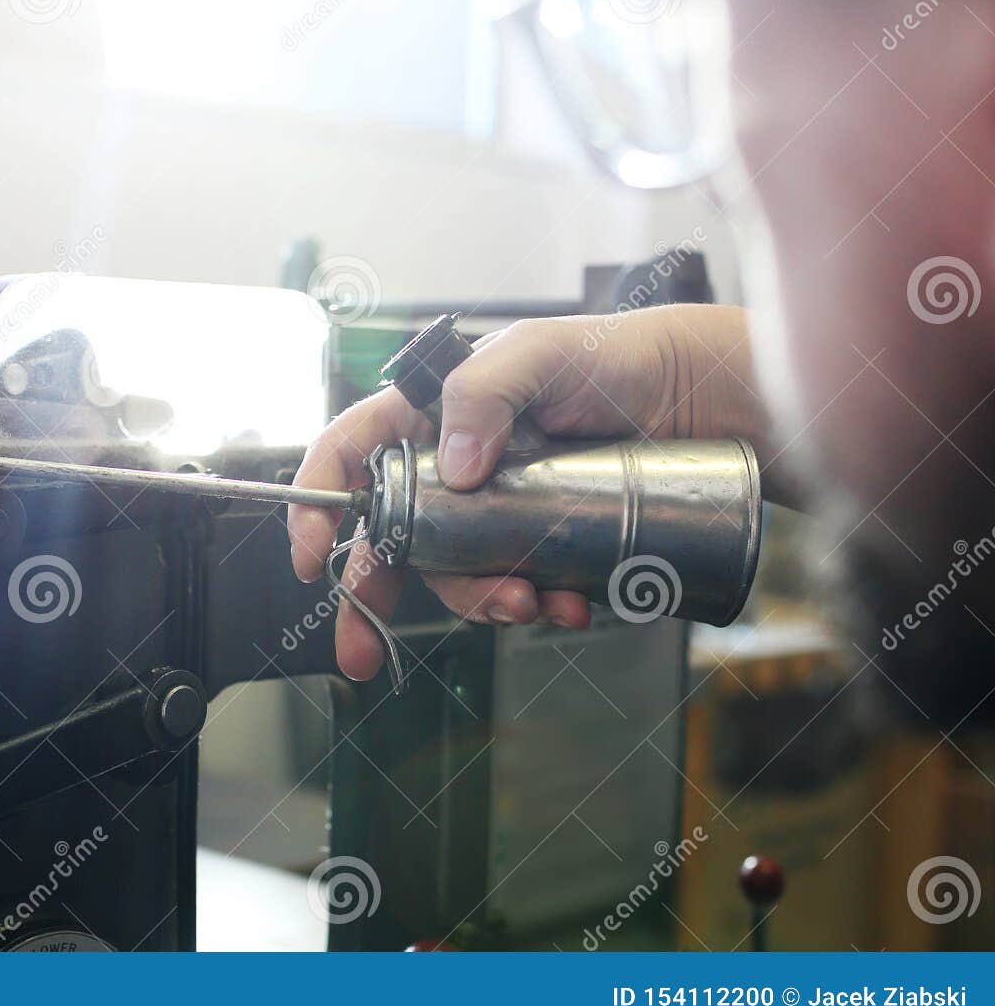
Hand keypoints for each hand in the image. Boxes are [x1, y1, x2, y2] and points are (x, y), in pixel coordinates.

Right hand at [287, 304, 766, 680]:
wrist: (694, 399)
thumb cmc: (609, 355)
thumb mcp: (537, 352)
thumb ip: (484, 391)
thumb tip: (454, 466)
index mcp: (426, 415)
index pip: (348, 455)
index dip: (316, 505)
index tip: (311, 561)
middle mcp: (449, 469)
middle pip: (387, 539)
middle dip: (371, 601)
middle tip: (361, 653)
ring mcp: (491, 511)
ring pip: (456, 574)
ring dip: (483, 601)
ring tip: (532, 603)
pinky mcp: (538, 541)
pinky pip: (517, 586)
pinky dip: (536, 605)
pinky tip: (569, 604)